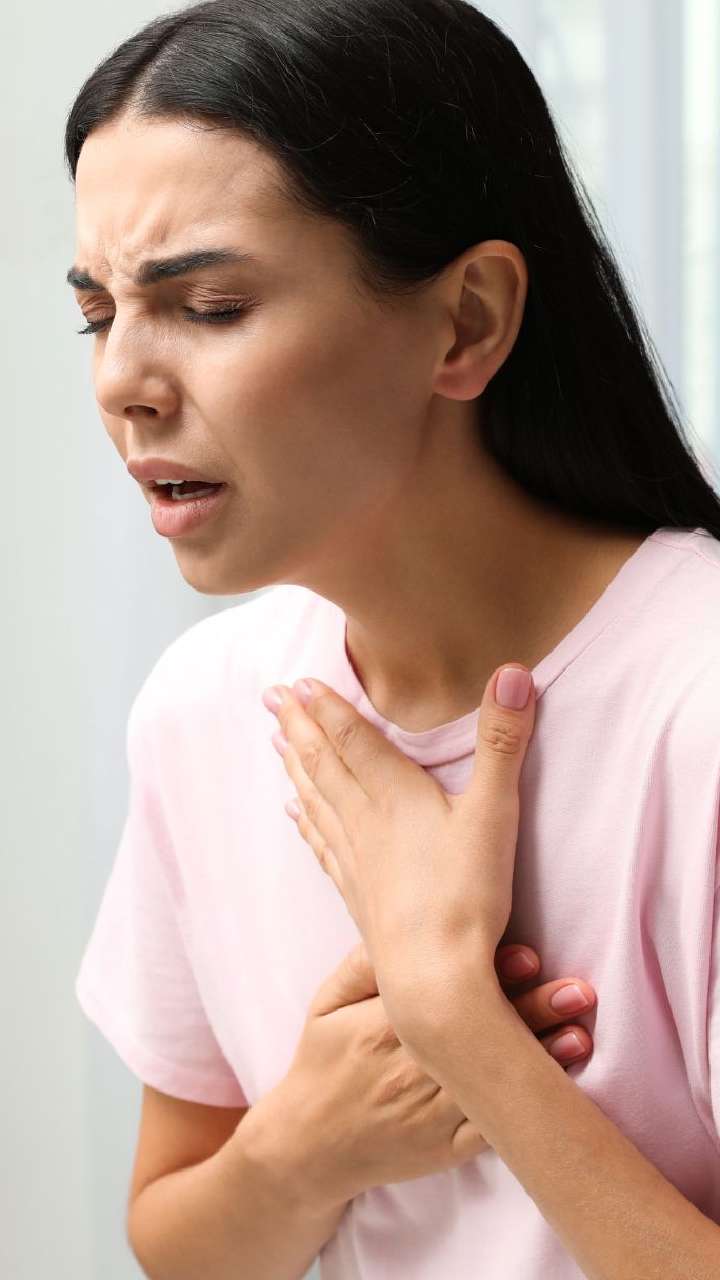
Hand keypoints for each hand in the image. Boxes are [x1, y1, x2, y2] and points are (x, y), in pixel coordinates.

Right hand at [257, 940, 595, 1214]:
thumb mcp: (326, 1005)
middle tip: (579, 990)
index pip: (442, 996)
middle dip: (533, 1011)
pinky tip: (559, 1088)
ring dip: (541, 1058)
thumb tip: (398, 925)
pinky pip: (493, 1130)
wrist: (310, 1147)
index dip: (488, 977)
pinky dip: (526, 1110)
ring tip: (580, 1033)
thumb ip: (361, 965)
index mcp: (381, 1028)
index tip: (528, 957)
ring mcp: (432, 1114)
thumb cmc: (323, 1063)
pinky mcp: (448, 1148)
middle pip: (479, 1036)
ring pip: (493, 1083)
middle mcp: (411, 1070)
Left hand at [263, 663, 535, 1043]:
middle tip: (270, 696)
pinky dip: (306, 821)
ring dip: (296, 766)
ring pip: (316, 800)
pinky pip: (321, 845)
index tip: (297, 681)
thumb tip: (515, 671)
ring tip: (276, 743)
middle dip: (297, 725)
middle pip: (324, 762)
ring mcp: (355, 859)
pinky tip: (296, 815)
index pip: (352, 737)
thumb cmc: (466, 894)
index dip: (326, 706)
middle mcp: (364, 820)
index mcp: (394, 794)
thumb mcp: (495, 810)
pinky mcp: (356, 893)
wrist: (433, 977)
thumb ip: (503, 742)